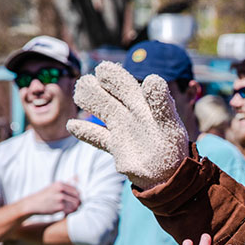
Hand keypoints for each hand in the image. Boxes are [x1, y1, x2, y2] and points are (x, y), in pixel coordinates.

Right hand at [19, 181, 80, 216]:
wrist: (32, 204)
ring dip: (75, 208)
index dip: (77, 197)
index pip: (76, 190)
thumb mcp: (53, 187)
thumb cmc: (44, 196)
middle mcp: (60, 190)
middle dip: (78, 203)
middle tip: (74, 207)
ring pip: (76, 204)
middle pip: (78, 197)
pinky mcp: (59, 207)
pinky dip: (70, 212)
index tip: (74, 201)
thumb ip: (65, 184)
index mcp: (60, 184)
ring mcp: (60, 198)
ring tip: (70, 210)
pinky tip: (65, 213)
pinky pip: (71, 210)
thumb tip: (77, 176)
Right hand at [69, 62, 189, 189]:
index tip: (103, 69)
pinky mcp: (115, 146)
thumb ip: (160, 102)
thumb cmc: (172, 146)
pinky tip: (72, 126)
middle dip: (95, 87)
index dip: (114, 76)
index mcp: (144, 105)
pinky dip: (84, 132)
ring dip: (89, 101)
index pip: (125, 85)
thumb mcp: (168, 122)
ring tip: (79, 95)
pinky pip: (96, 136)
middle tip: (86, 84)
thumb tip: (152, 78)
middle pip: (107, 95)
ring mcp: (122, 129)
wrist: (169, 175)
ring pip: (101, 111)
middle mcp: (131, 114)